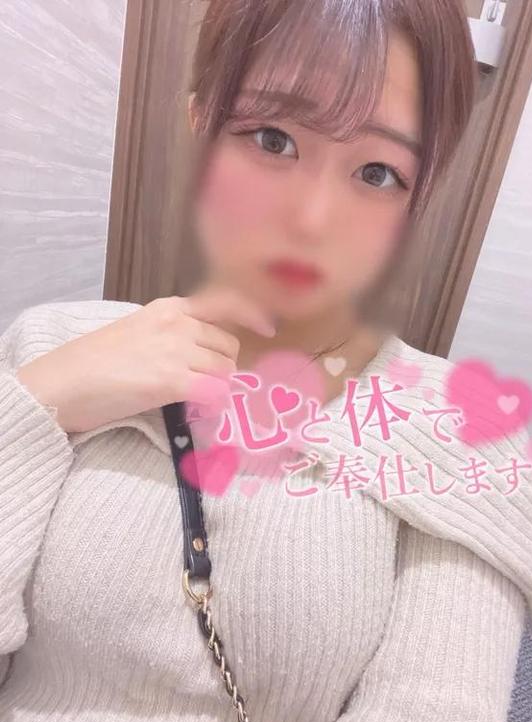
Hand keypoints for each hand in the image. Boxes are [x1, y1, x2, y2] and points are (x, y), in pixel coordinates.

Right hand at [15, 287, 275, 433]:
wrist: (63, 382)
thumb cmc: (94, 362)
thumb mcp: (138, 332)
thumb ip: (173, 335)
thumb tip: (205, 354)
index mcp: (169, 308)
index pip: (225, 302)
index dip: (252, 314)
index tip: (267, 328)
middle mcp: (178, 324)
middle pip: (228, 347)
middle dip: (224, 367)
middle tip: (204, 383)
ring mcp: (176, 351)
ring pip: (225, 371)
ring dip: (217, 387)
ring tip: (190, 396)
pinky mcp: (171, 380)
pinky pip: (215, 392)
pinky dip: (214, 402)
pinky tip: (197, 407)